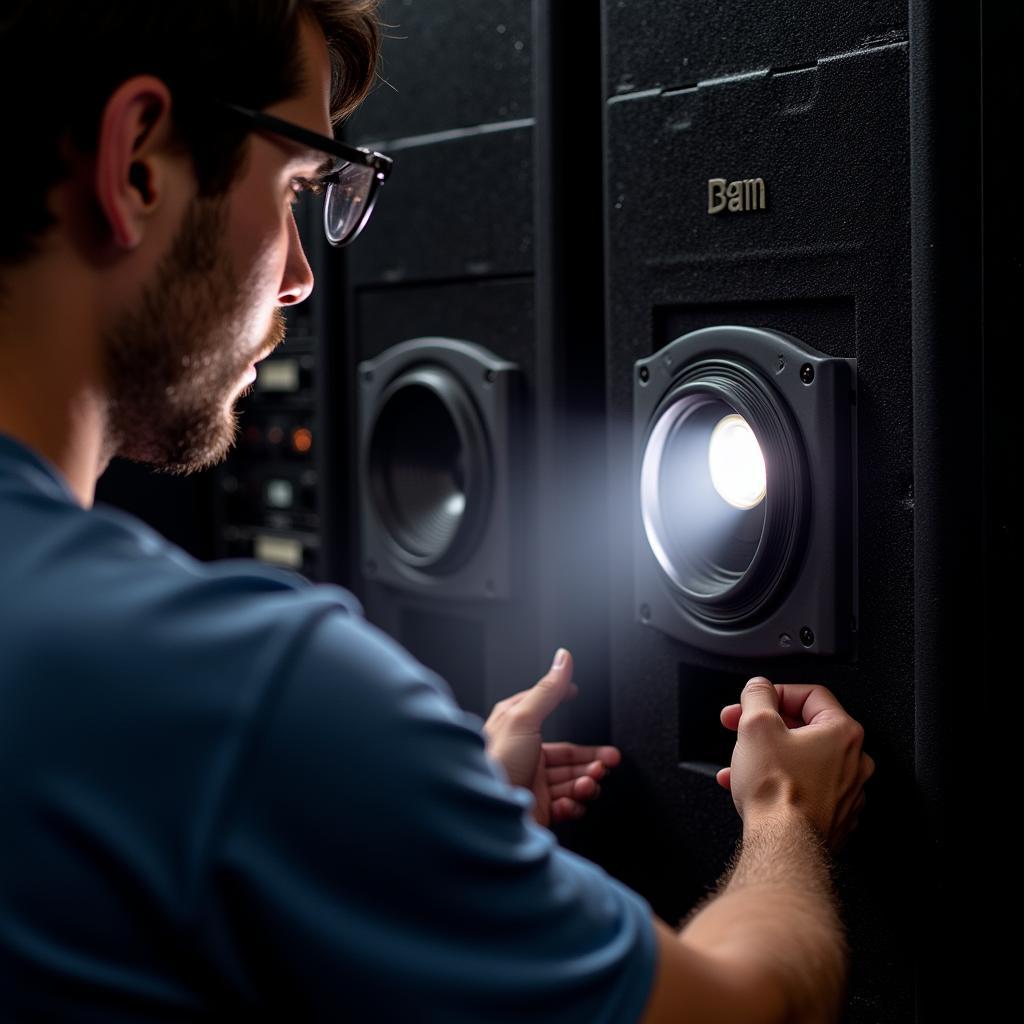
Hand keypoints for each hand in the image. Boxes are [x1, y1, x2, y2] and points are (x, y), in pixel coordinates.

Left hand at [483, 649, 620, 826]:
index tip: (576, 693)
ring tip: (590, 783)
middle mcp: (524, 754)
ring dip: (586, 781)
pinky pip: (566, 806)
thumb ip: (547, 690)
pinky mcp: (538, 809)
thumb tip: (563, 658)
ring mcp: (531, 783)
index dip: (561, 699)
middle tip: (610, 761)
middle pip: (567, 754)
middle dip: (592, 758)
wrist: (486, 816)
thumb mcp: (523, 718)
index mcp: (515, 728)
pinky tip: (573, 803)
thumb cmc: (497, 764)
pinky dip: (575, 805)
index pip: (543, 708)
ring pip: (570, 780)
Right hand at [716, 677, 874, 851]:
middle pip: (805, 728)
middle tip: (740, 726)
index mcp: (842, 732)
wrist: (784, 844)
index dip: (775, 693)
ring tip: (739, 759)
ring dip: (767, 754)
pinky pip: (804, 788)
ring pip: (801, 760)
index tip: (755, 700)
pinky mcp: (834, 816)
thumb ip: (758, 696)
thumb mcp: (756, 725)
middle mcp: (853, 761)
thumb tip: (759, 687)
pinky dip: (778, 782)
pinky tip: (749, 785)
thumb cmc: (777, 791)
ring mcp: (846, 792)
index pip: (810, 695)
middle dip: (766, 725)